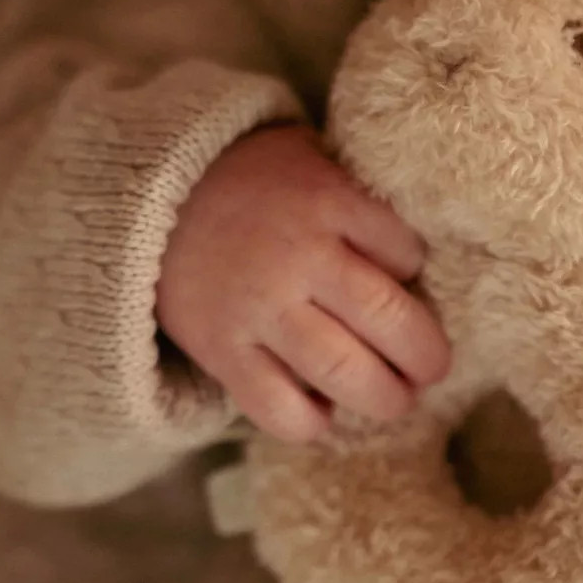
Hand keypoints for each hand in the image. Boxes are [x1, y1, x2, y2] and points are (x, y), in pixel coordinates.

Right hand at [156, 124, 448, 443]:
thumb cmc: (253, 181)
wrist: (150, 195)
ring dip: (386, 397)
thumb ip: (359, 197)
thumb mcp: (312, 159)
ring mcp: (260, 308)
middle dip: (425, 356)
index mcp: (329, 202)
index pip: (407, 253)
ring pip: (343, 370)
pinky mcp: (222, 350)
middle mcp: (300, 257)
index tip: (410, 283)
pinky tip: (325, 413)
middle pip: (389, 319)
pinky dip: (311, 422)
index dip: (418, 275)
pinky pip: (278, 406)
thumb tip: (416, 257)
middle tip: (433, 369)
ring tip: (397, 400)